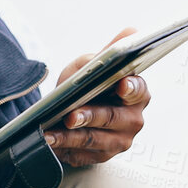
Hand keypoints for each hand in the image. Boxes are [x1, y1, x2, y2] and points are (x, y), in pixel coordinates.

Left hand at [43, 27, 150, 166]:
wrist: (72, 111)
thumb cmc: (88, 86)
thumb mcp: (93, 65)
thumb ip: (109, 51)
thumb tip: (132, 31)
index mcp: (137, 93)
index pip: (138, 90)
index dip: (130, 88)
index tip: (121, 84)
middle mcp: (133, 119)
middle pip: (111, 117)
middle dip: (89, 116)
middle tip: (70, 116)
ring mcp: (119, 140)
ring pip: (93, 139)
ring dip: (69, 137)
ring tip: (49, 133)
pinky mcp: (102, 156)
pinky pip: (82, 154)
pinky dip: (63, 149)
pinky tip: (49, 143)